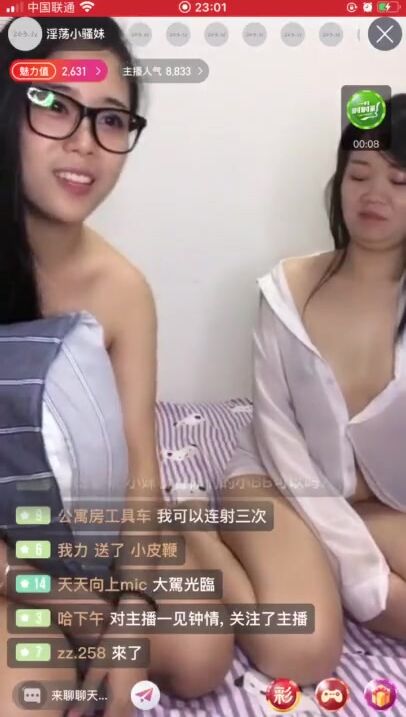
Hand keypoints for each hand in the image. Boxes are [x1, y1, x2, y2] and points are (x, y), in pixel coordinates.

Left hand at [66, 595, 149, 716]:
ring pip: (126, 715)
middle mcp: (132, 699)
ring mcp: (138, 692)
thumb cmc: (115, 644)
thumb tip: (72, 716)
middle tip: (89, 716)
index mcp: (120, 698)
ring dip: (114, 715)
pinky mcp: (140, 685)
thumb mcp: (98, 667)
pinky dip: (119, 710)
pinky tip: (110, 705)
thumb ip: (86, 693)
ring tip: (98, 713)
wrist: (136, 626)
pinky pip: (130, 707)